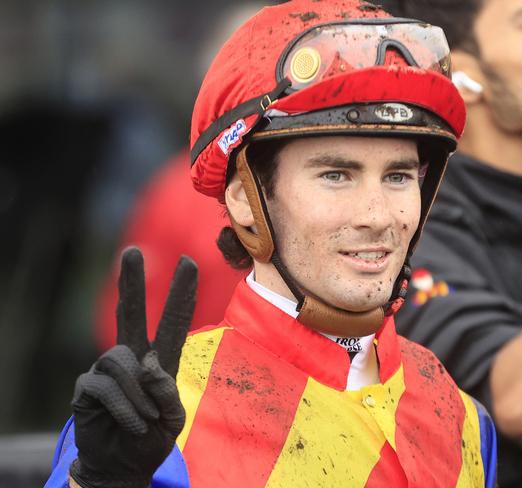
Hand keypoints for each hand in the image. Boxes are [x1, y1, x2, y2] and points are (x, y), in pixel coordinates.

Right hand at [69, 247, 196, 487]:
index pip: (172, 321)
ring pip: (122, 357)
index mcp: (159, 360)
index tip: (190, 263)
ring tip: (146, 419)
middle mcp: (132, 357)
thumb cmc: (152, 438)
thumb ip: (168, 391)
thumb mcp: (174, 419)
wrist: (122, 467)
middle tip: (132, 251)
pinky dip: (126, 407)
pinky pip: (106, 384)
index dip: (181, 294)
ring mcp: (107, 370)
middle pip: (131, 313)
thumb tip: (149, 361)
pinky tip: (132, 423)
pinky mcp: (87, 386)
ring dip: (139, 394)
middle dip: (132, 282)